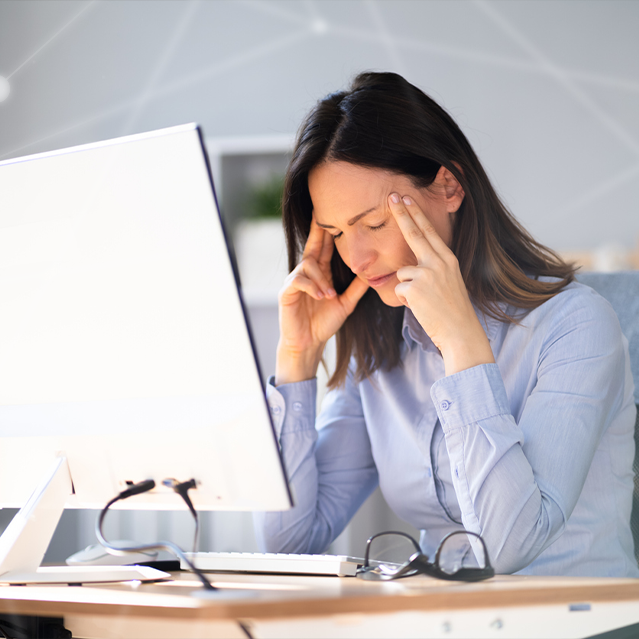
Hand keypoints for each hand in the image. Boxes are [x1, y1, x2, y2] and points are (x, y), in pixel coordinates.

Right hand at [276, 219, 368, 384]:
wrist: (308, 343)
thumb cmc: (324, 323)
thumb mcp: (346, 303)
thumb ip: (356, 288)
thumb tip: (372, 273)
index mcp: (320, 273)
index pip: (324, 248)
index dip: (327, 231)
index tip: (331, 213)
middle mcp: (307, 273)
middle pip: (312, 246)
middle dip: (317, 231)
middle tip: (321, 214)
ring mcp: (295, 282)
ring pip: (308, 266)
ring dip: (321, 278)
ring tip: (330, 294)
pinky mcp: (286, 293)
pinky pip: (298, 281)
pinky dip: (312, 287)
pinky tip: (321, 296)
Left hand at [388, 193, 493, 375]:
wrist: (459, 331)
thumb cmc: (452, 310)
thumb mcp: (448, 282)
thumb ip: (432, 269)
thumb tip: (409, 267)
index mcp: (448, 259)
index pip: (429, 231)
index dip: (416, 214)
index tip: (406, 199)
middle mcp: (438, 262)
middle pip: (414, 233)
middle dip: (401, 214)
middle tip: (391, 196)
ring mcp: (426, 274)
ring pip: (402, 273)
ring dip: (407, 288)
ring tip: (424, 301)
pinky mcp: (415, 288)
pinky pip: (399, 289)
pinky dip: (406, 300)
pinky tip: (420, 307)